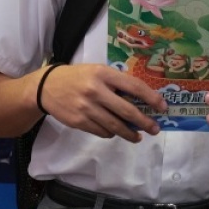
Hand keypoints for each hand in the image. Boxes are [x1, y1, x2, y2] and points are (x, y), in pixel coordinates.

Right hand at [39, 63, 163, 141]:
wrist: (46, 87)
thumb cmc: (78, 77)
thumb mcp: (97, 71)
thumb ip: (116, 82)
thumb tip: (141, 100)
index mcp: (104, 74)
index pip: (134, 86)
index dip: (151, 98)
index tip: (162, 107)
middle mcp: (96, 90)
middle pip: (127, 110)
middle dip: (145, 122)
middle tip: (155, 129)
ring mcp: (87, 108)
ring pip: (115, 125)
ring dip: (129, 133)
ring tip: (137, 137)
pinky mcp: (79, 121)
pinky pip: (102, 131)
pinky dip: (111, 133)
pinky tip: (114, 131)